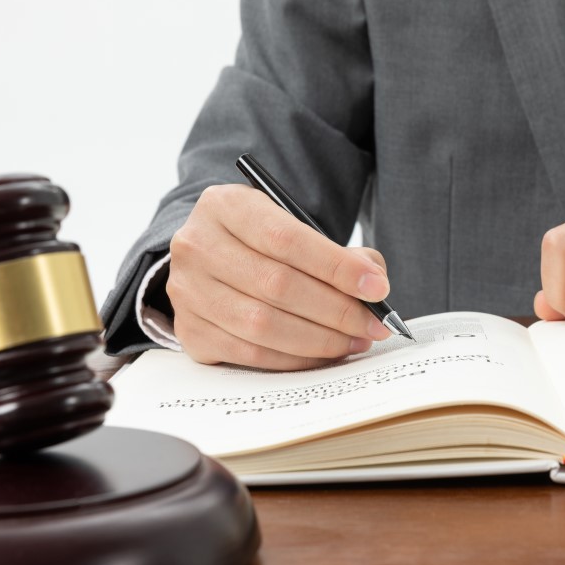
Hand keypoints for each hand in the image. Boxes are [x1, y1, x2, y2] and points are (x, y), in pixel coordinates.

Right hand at [166, 184, 391, 369]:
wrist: (210, 258)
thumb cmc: (260, 243)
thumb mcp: (292, 226)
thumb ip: (336, 252)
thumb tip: (372, 282)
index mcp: (225, 206)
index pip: (287, 239)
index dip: (337, 267)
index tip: (377, 288)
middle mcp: (197, 246)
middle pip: (277, 285)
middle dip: (337, 310)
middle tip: (374, 324)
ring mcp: (188, 291)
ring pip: (263, 325)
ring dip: (319, 339)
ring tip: (354, 340)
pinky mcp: (189, 331)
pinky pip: (250, 353)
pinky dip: (294, 359)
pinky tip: (322, 353)